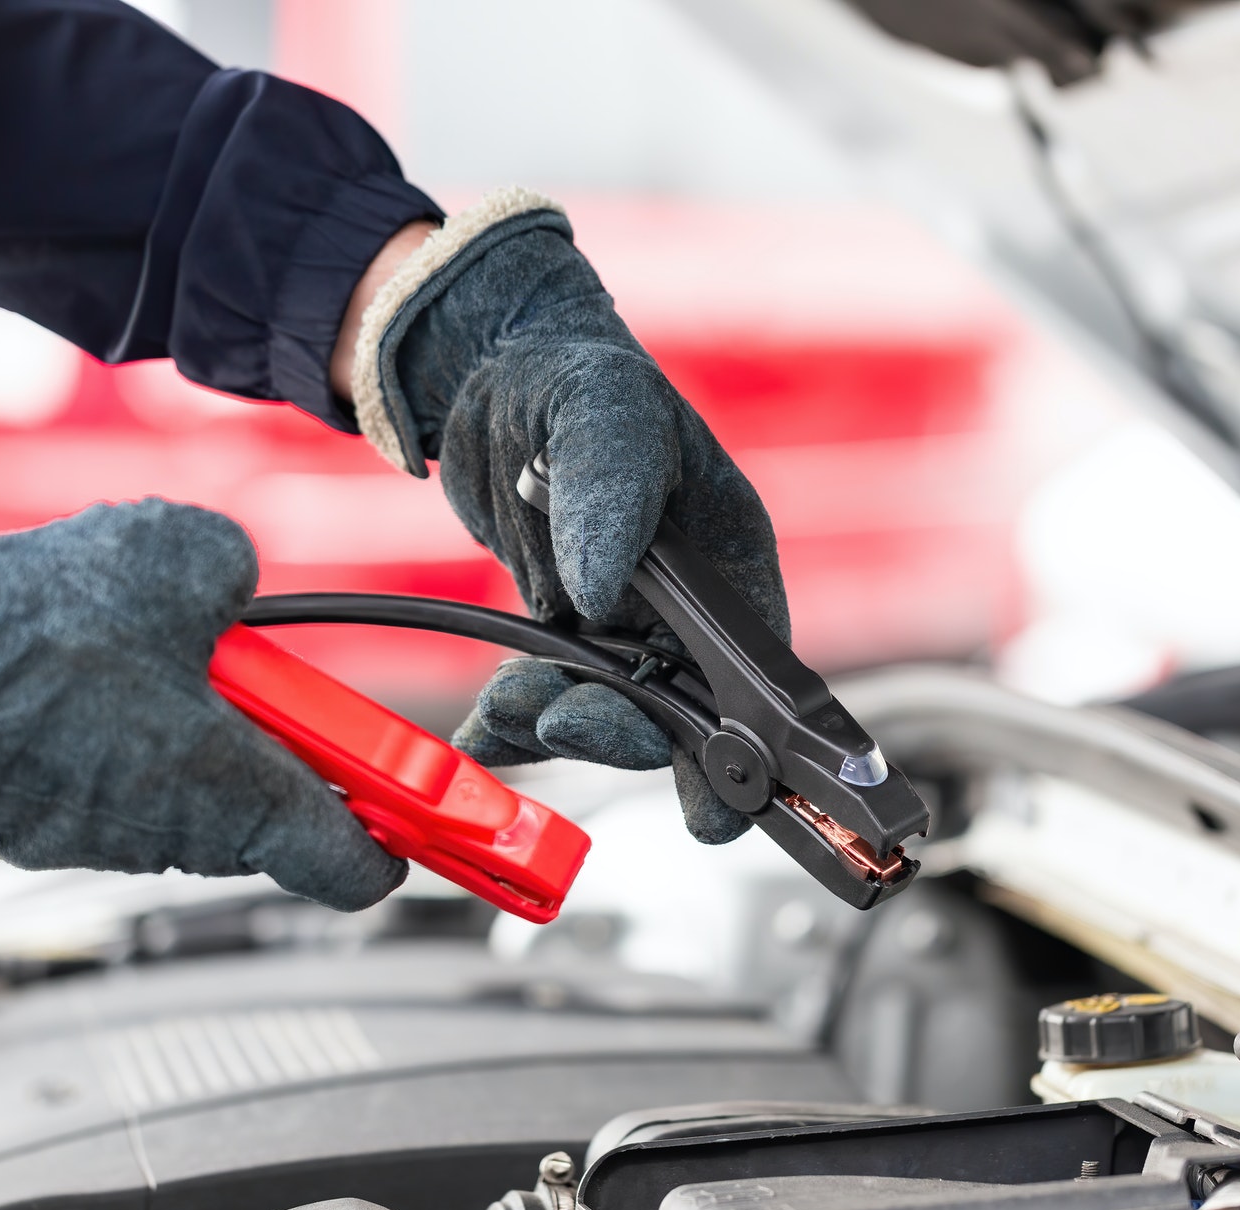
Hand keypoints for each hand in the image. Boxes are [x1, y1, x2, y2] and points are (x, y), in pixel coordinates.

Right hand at [0, 495, 404, 907]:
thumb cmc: (32, 628)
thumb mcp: (185, 555)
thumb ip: (240, 575)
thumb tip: (233, 589)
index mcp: (235, 793)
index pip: (352, 866)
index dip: (395, 840)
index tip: (414, 819)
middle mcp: (176, 837)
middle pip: (267, 816)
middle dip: (275, 749)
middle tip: (259, 681)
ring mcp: (102, 841)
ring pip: (184, 798)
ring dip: (188, 735)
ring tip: (146, 657)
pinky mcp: (38, 827)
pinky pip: (109, 789)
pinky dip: (116, 741)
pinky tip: (77, 676)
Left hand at [345, 190, 787, 843]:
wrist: (494, 371)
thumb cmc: (578, 378)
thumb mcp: (601, 418)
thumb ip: (608, 498)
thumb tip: (600, 592)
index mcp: (732, 561)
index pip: (758, 676)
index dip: (747, 751)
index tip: (716, 807)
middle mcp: (689, 609)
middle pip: (680, 712)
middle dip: (622, 732)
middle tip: (560, 722)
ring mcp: (627, 627)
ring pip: (608, 715)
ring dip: (555, 725)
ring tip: (501, 715)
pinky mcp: (566, 633)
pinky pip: (549, 697)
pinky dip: (514, 723)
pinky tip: (481, 731)